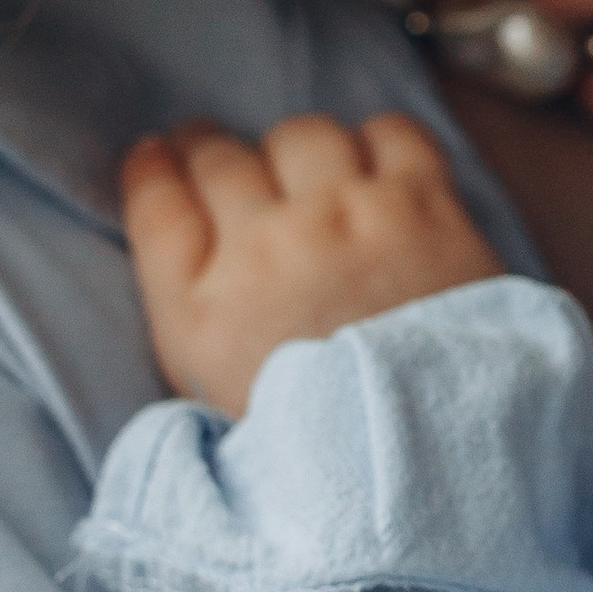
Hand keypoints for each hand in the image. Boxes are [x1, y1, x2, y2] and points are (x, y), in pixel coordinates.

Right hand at [123, 112, 499, 417]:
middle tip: (242, 173)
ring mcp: (348, 217)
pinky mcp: (425, 206)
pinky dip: (380, 147)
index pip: (157, 199)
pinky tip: (379, 180)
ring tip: (315, 186)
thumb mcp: (213, 395)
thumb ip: (183, 303)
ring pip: (302, 136)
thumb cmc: (321, 438)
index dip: (157, 164)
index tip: (167, 155)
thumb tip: (164, 202)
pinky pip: (390, 132)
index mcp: (202, 308)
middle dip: (221, 156)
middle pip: (222, 156)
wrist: (435, 459)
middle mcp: (266, 247)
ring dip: (302, 156)